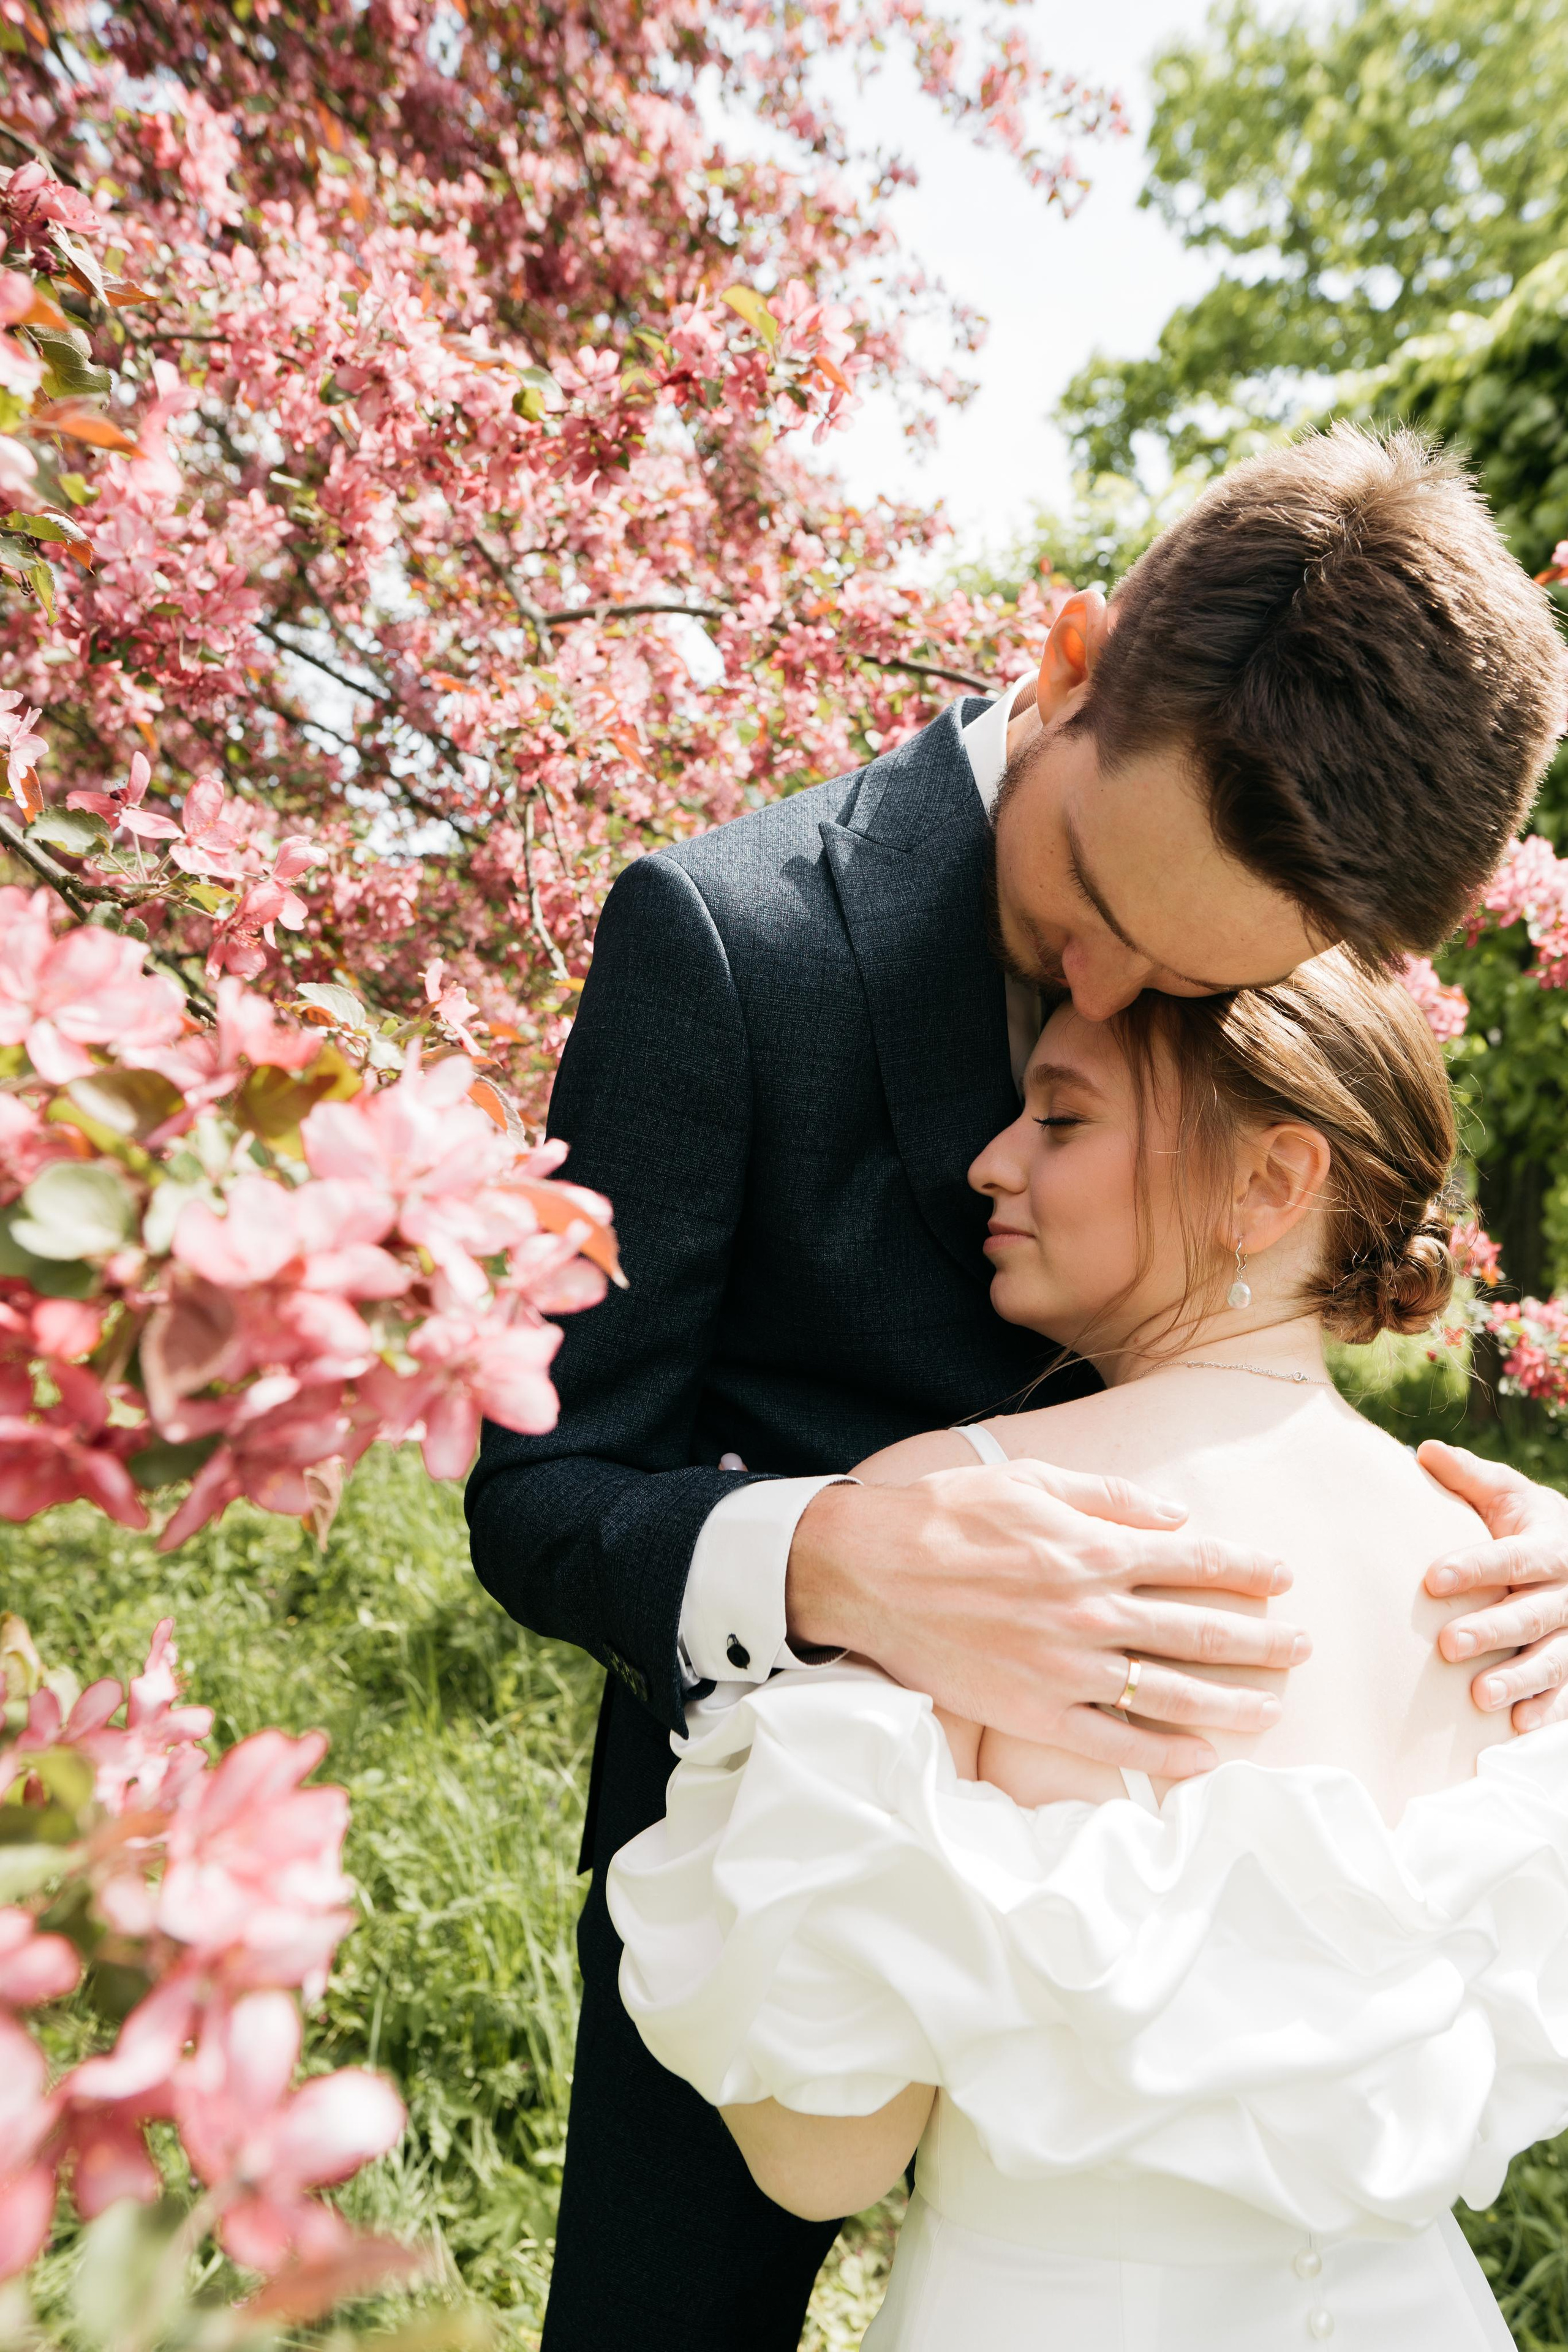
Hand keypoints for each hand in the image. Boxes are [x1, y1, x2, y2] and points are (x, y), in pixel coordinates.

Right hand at [785, 1462, 1304, 1780]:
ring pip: (1172, 1695)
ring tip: (1272, 1707)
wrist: (868, 1571)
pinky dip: (1166, 1755)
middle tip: (1303, 1647)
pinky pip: (1116, 1744)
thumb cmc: (947, 1516)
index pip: (1196, 1562)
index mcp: (1093, 1550)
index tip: (1283, 1577)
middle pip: (1200, 1633)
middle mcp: (1091, 1613)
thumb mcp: (1031, 1480)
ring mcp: (1066, 1670)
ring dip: (1233, 1703)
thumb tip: (1175, 1515)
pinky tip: (1203, 1758)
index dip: (1249, 1570)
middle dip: (1263, 1641)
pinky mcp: (1034, 1714)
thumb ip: (1110, 1497)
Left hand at [1420, 1439, 1567, 1729]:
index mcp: (1550, 1546)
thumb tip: (1425, 1451)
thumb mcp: (1507, 1493)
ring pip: (1552, 1659)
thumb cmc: (1527, 1522)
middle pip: (1530, 1614)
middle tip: (1447, 1645)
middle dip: (1491, 1630)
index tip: (1431, 1579)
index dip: (1474, 1568)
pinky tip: (1519, 1725)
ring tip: (1479, 1696)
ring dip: (1518, 1679)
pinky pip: (1566, 1691)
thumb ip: (1469, 1476)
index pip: (1511, 1559)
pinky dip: (1545, 1709)